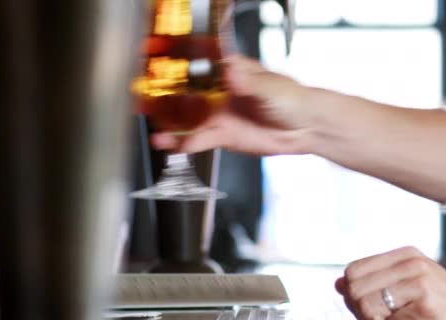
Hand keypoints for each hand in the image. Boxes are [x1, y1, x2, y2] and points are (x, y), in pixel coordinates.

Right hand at [152, 55, 317, 155]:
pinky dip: (180, 141)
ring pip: (186, 114)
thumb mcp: (269, 87)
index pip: (199, 59)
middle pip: (185, 88)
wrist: (304, 128)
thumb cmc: (291, 99)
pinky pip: (197, 138)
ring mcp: (219, 114)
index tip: (154, 52)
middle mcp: (220, 92)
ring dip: (165, 115)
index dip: (176, 54)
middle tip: (141, 87)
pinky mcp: (222, 135)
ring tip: (144, 113)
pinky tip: (165, 142)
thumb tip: (231, 71)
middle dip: (162, 88)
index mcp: (230, 71)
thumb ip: (247, 82)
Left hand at [336, 247, 445, 319]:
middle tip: (382, 318)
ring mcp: (420, 282)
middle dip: (361, 309)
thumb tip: (338, 284)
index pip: (353, 270)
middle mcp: (411, 263)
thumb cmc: (445, 305)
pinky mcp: (426, 305)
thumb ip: (375, 282)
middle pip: (355, 287)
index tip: (368, 305)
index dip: (352, 292)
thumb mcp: (409, 284)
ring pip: (366, 304)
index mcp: (405, 255)